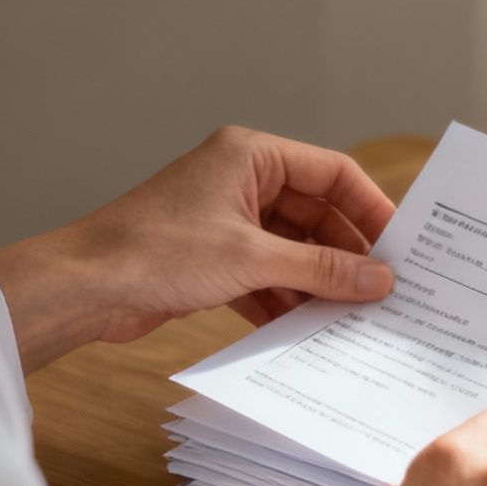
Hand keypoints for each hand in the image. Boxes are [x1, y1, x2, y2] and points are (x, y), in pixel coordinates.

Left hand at [0, 126, 398, 370]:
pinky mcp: (213, 259)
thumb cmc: (156, 251)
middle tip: (383, 291)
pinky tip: (307, 329)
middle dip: (346, 255)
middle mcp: (241, 181)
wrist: (85, 287)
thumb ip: (323, 268)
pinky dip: (286, 299)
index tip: (401, 247)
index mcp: (251, 156)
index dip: (371, 208)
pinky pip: (267, 275)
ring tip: (352, 317)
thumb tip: (380, 279)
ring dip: (318, 283)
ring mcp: (227, 221)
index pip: (333, 173)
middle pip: (316, 215)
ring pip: (293, 250)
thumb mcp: (253, 259)